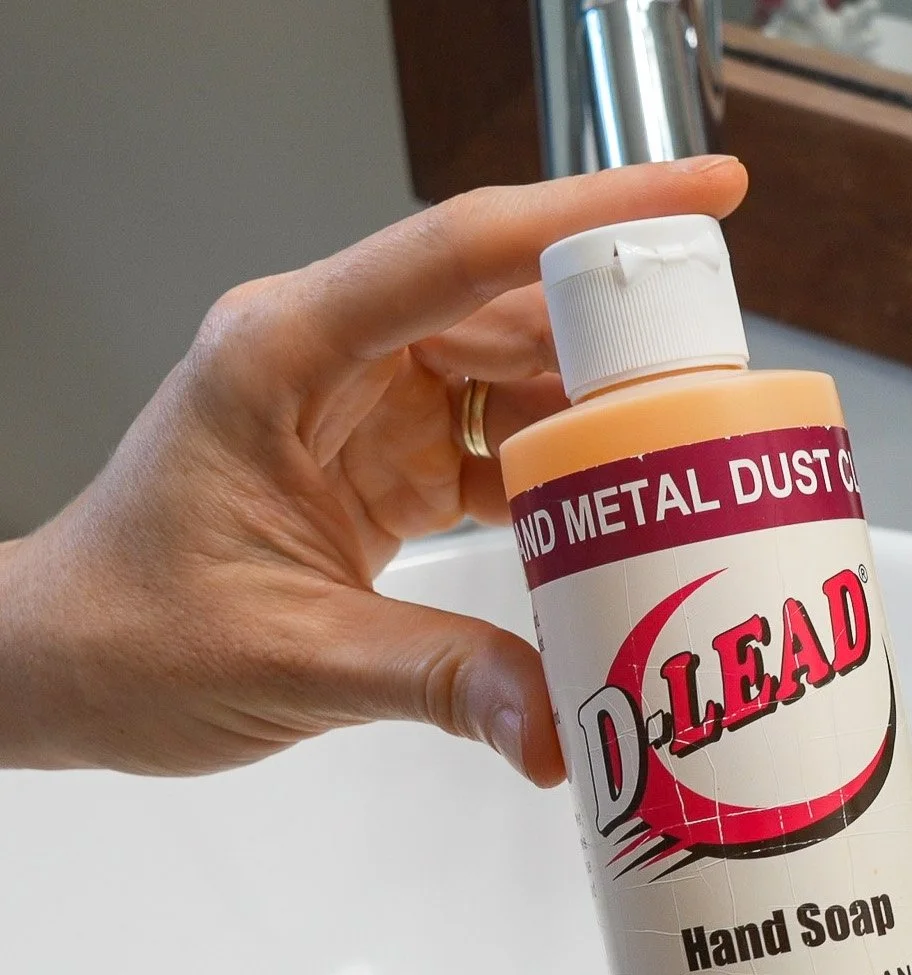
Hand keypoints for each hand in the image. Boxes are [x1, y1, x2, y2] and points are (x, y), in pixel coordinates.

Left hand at [0, 157, 746, 780]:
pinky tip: (613, 524)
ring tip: (689, 461)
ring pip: (511, 378)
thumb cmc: (127, 637)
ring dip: (596, 419)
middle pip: (506, 308)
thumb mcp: (287, 658)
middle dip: (620, 341)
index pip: (459, 250)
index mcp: (285, 355)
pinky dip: (558, 486)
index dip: (590, 217)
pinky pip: (497, 450)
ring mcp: (360, 409)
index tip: (702, 195)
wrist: (68, 669)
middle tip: (726, 389)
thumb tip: (558, 725)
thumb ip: (436, 683)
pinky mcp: (382, 465)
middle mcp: (329, 360)